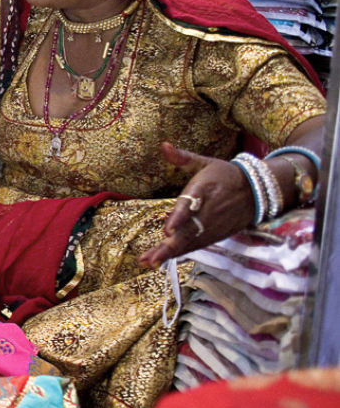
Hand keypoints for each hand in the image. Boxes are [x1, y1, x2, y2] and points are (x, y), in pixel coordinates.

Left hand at [140, 141, 258, 267]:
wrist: (258, 191)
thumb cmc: (226, 175)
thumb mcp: (206, 162)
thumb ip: (183, 158)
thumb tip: (163, 145)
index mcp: (205, 190)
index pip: (190, 205)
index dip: (179, 219)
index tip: (167, 231)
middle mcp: (208, 211)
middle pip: (188, 231)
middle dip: (168, 246)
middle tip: (149, 258)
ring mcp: (213, 226)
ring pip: (190, 242)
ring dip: (169, 254)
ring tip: (149, 262)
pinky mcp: (216, 235)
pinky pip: (196, 245)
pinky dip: (180, 254)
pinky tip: (161, 260)